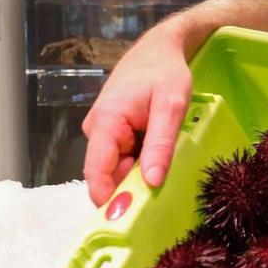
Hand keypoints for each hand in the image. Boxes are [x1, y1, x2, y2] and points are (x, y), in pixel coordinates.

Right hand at [81, 21, 192, 205]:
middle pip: (108, 173)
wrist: (160, 47)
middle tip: (161, 191)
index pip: (96, 172)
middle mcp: (97, 129)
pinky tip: (157, 155)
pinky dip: (140, 161)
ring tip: (164, 164)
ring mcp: (104, 130)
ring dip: (138, 172)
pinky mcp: (113, 131)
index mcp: (105, 122)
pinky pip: (124, 156)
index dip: (108, 199)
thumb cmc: (165, 72)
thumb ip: (160, 145)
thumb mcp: (171, 108)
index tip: (127, 220)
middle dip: (131, 186)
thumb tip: (152, 182)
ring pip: (118, 166)